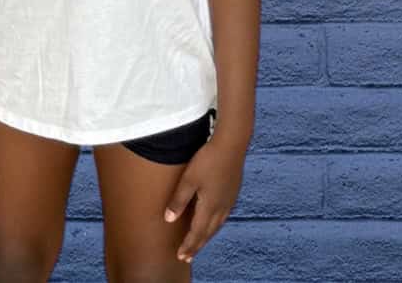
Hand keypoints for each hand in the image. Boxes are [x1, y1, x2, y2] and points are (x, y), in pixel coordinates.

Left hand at [163, 132, 246, 263]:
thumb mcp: (189, 179)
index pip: (197, 233)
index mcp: (210, 207)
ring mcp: (229, 200)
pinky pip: (223, 216)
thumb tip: (168, 219)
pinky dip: (215, 224)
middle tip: (187, 257)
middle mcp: (222, 208)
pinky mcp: (233, 191)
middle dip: (197, 245)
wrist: (232, 143)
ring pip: (217, 225)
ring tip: (199, 242)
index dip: (188, 246)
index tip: (181, 257)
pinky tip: (213, 220)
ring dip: (206, 236)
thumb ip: (179, 200)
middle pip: (208, 233)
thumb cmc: (208, 159)